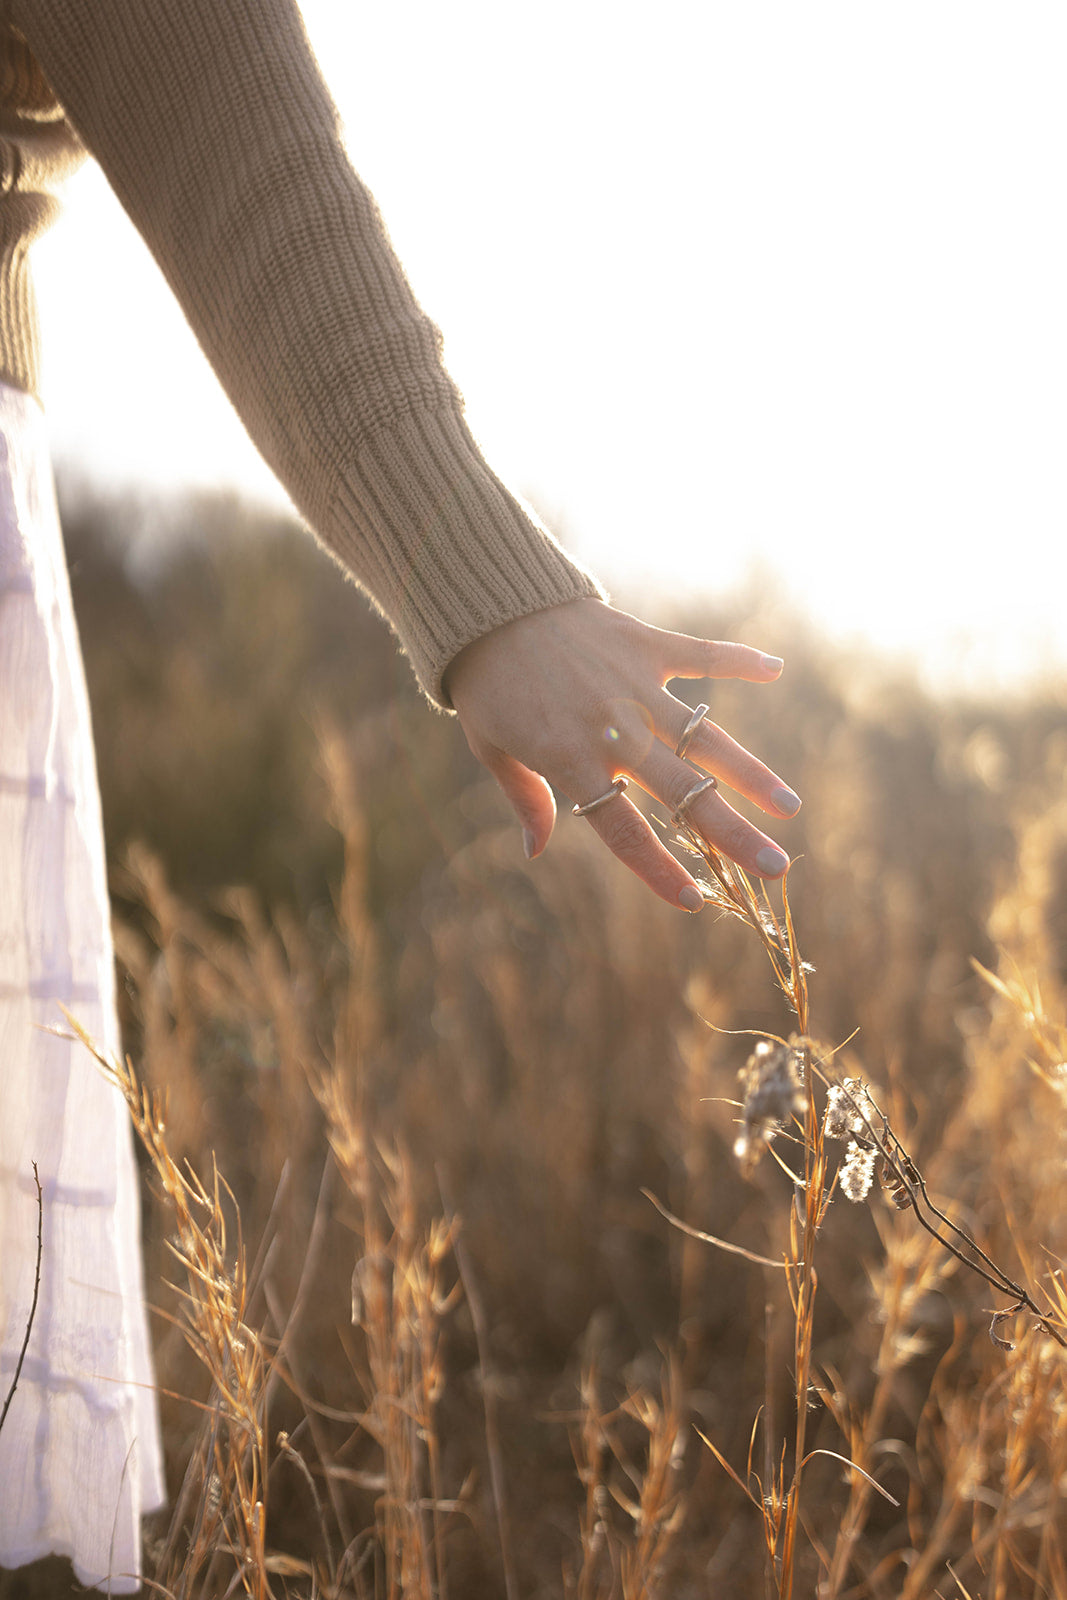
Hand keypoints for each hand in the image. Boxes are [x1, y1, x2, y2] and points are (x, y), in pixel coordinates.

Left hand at [444, 598, 800, 912]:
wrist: (488, 603)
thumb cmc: (487, 684)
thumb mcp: (490, 747)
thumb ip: (525, 797)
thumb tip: (535, 851)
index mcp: (570, 759)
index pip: (621, 829)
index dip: (657, 870)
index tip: (693, 902)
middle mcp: (613, 727)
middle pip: (683, 793)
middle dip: (733, 835)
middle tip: (777, 867)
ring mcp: (635, 684)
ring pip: (705, 736)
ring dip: (751, 772)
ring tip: (789, 805)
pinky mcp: (645, 644)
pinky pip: (700, 654)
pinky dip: (737, 659)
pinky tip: (775, 668)